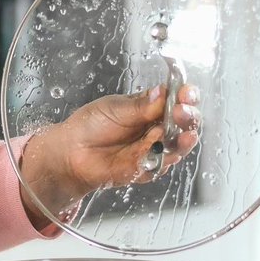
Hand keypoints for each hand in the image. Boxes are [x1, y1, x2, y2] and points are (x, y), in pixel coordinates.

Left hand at [22, 84, 200, 220]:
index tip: (186, 94)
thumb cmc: (91, 125)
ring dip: (183, 139)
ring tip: (184, 134)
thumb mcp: (115, 109)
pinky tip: (158, 148)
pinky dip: (161, 157)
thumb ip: (141, 106)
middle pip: (184, 123)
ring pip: (179, 145)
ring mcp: (155, 148)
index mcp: (152, 107)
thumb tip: (163, 92)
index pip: (177, 99)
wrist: (71, 151)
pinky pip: (162, 164)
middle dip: (188, 116)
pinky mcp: (148, 168)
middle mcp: (158, 127)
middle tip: (182, 112)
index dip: (186, 96)